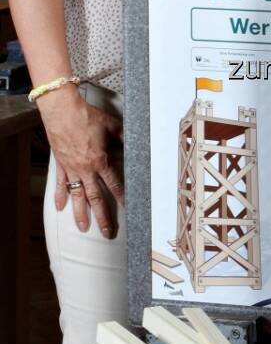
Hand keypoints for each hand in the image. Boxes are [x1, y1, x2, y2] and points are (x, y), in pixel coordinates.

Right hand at [39, 86, 123, 235]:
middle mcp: (86, 169)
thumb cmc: (87, 117)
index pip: (114, 184)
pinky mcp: (61, 165)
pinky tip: (61, 208)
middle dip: (102, 216)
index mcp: (101, 161)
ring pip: (77, 196)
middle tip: (106, 231)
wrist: (62, 111)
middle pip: (96, 198)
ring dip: (80, 213)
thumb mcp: (112, 125)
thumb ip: (124, 136)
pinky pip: (61, 184)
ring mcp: (72, 169)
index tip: (127, 209)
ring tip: (83, 228)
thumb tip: (136, 139)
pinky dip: (60, 196)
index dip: (122, 197)